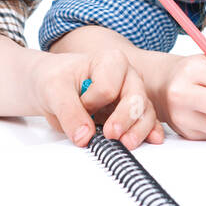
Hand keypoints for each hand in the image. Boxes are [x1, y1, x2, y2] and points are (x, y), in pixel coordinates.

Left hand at [30, 48, 162, 150]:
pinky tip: (151, 140)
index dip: (92, 102)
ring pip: (144, 113)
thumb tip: (84, 137)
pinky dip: (148, 133)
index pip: (107, 87)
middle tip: (111, 135)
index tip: (80, 103)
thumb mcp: (54, 89)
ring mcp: (132, 96)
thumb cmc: (57, 78)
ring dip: (137, 130)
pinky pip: (146, 123)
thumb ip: (68, 111)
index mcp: (111, 61)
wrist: (54, 85)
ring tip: (125, 144)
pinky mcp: (132, 114)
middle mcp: (127, 77)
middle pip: (135, 98)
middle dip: (124, 118)